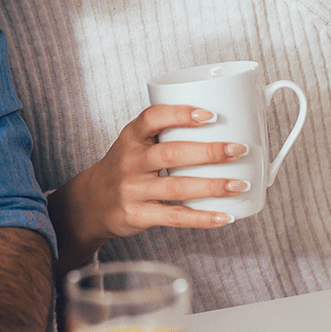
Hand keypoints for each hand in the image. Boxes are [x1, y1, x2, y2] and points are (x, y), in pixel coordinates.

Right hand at [52, 105, 246, 262]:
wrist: (91, 202)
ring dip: (212, 186)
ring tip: (239, 184)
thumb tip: (222, 127)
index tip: (210, 115)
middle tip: (239, 149)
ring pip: (177, 186)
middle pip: (171, 153)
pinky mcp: (137, 215)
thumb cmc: (125, 168)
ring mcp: (133, 189)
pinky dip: (202, 218)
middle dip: (209, 151)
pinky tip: (224, 216)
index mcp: (131, 137)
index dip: (181, 114)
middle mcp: (130, 161)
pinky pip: (174, 216)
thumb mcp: (135, 144)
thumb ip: (166, 134)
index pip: (152, 117)